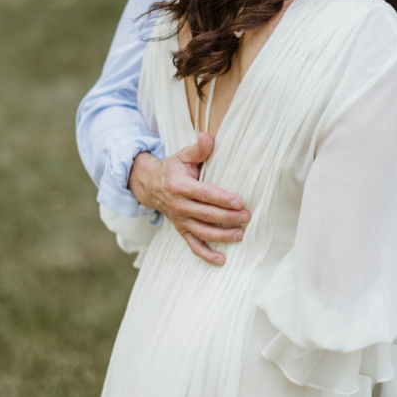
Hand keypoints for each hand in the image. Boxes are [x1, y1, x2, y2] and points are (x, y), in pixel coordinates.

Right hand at [128, 134, 249, 265]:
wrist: (150, 185)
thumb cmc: (172, 169)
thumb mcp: (182, 155)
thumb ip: (197, 149)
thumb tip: (208, 137)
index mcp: (180, 186)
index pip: (204, 194)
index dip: (221, 199)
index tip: (239, 202)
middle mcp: (178, 206)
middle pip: (205, 215)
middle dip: (227, 218)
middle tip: (247, 217)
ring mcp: (179, 220)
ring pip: (202, 231)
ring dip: (222, 236)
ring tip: (240, 235)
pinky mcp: (181, 230)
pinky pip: (193, 245)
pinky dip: (206, 254)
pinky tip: (222, 260)